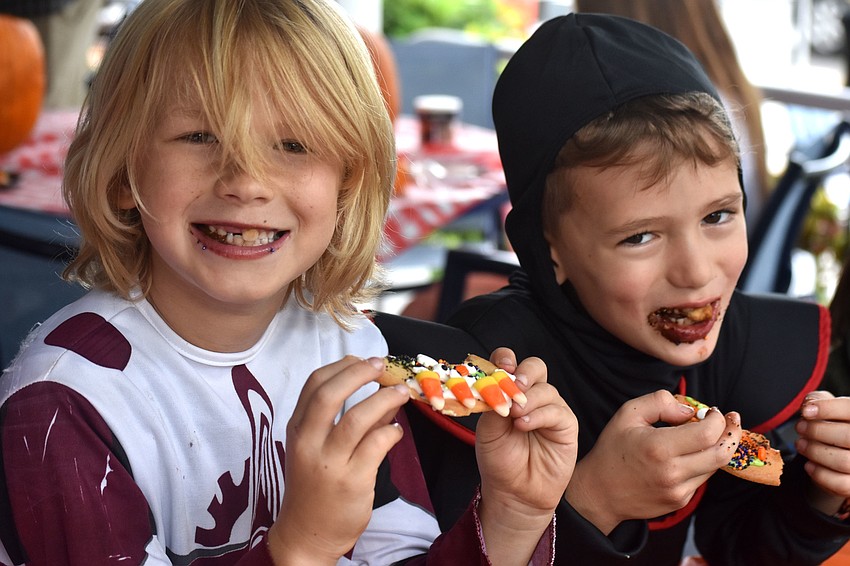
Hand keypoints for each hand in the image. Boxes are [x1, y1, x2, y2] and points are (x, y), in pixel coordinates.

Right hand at [268, 356, 408, 564]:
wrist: (306, 534)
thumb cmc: (313, 487)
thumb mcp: (316, 450)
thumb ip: (342, 421)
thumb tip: (379, 393)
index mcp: (297, 429)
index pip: (314, 384)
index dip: (341, 366)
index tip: (361, 359)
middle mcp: (308, 442)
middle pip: (330, 394)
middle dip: (359, 372)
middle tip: (382, 365)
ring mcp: (330, 462)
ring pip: (358, 418)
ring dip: (384, 399)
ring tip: (402, 392)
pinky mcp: (352, 481)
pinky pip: (377, 445)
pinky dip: (391, 431)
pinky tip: (396, 431)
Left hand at [474, 348, 577, 563]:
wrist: (514, 492)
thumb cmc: (499, 460)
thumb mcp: (487, 430)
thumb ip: (492, 404)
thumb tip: (497, 386)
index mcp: (511, 391)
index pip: (510, 363)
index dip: (505, 359)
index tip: (499, 366)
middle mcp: (532, 396)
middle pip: (535, 367)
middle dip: (524, 372)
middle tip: (512, 384)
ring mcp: (551, 409)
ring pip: (546, 389)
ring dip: (528, 399)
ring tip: (514, 416)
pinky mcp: (566, 425)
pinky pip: (557, 411)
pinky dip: (539, 415)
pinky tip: (524, 425)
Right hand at [565, 390, 740, 533]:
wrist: (600, 492)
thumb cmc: (612, 449)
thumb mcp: (627, 414)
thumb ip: (660, 402)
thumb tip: (690, 411)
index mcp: (659, 448)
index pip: (708, 433)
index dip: (718, 418)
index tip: (713, 411)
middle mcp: (672, 472)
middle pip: (722, 453)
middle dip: (732, 433)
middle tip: (732, 419)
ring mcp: (678, 491)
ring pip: (715, 467)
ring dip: (718, 447)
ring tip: (712, 433)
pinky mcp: (680, 502)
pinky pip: (702, 479)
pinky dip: (704, 463)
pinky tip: (692, 453)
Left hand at [795, 392, 849, 514]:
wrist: (842, 453)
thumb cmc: (835, 426)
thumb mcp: (829, 409)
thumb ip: (819, 400)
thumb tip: (809, 404)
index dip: (828, 409)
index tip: (806, 411)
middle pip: (846, 436)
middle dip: (816, 431)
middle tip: (800, 427)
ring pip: (843, 461)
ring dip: (814, 452)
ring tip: (800, 444)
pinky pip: (841, 484)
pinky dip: (820, 474)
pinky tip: (809, 465)